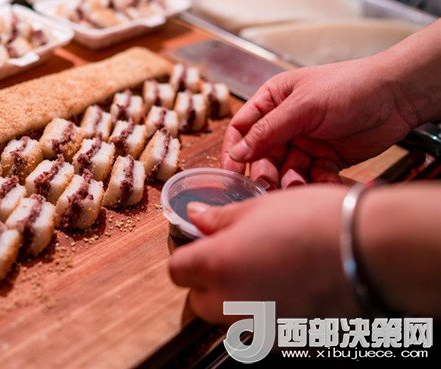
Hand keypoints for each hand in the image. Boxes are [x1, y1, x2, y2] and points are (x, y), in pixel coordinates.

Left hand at [168, 185, 361, 322]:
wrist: (372, 251)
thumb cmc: (316, 221)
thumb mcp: (260, 207)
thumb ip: (219, 219)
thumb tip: (195, 218)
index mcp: (218, 265)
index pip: (178, 270)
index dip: (189, 257)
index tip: (202, 248)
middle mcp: (232, 303)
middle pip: (200, 300)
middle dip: (209, 282)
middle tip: (236, 258)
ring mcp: (260, 327)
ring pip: (231, 318)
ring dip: (239, 299)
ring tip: (271, 272)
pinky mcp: (287, 342)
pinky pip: (263, 330)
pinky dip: (269, 314)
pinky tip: (292, 291)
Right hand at [221, 56, 417, 188]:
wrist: (397, 97)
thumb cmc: (349, 87)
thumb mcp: (302, 107)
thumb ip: (267, 130)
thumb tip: (237, 153)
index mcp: (273, 100)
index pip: (242, 128)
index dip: (234, 151)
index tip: (231, 174)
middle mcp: (286, 122)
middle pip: (262, 154)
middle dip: (265, 171)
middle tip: (268, 184)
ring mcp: (305, 141)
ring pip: (285, 169)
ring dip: (290, 179)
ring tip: (299, 184)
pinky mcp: (325, 158)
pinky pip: (310, 176)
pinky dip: (315, 181)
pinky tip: (324, 179)